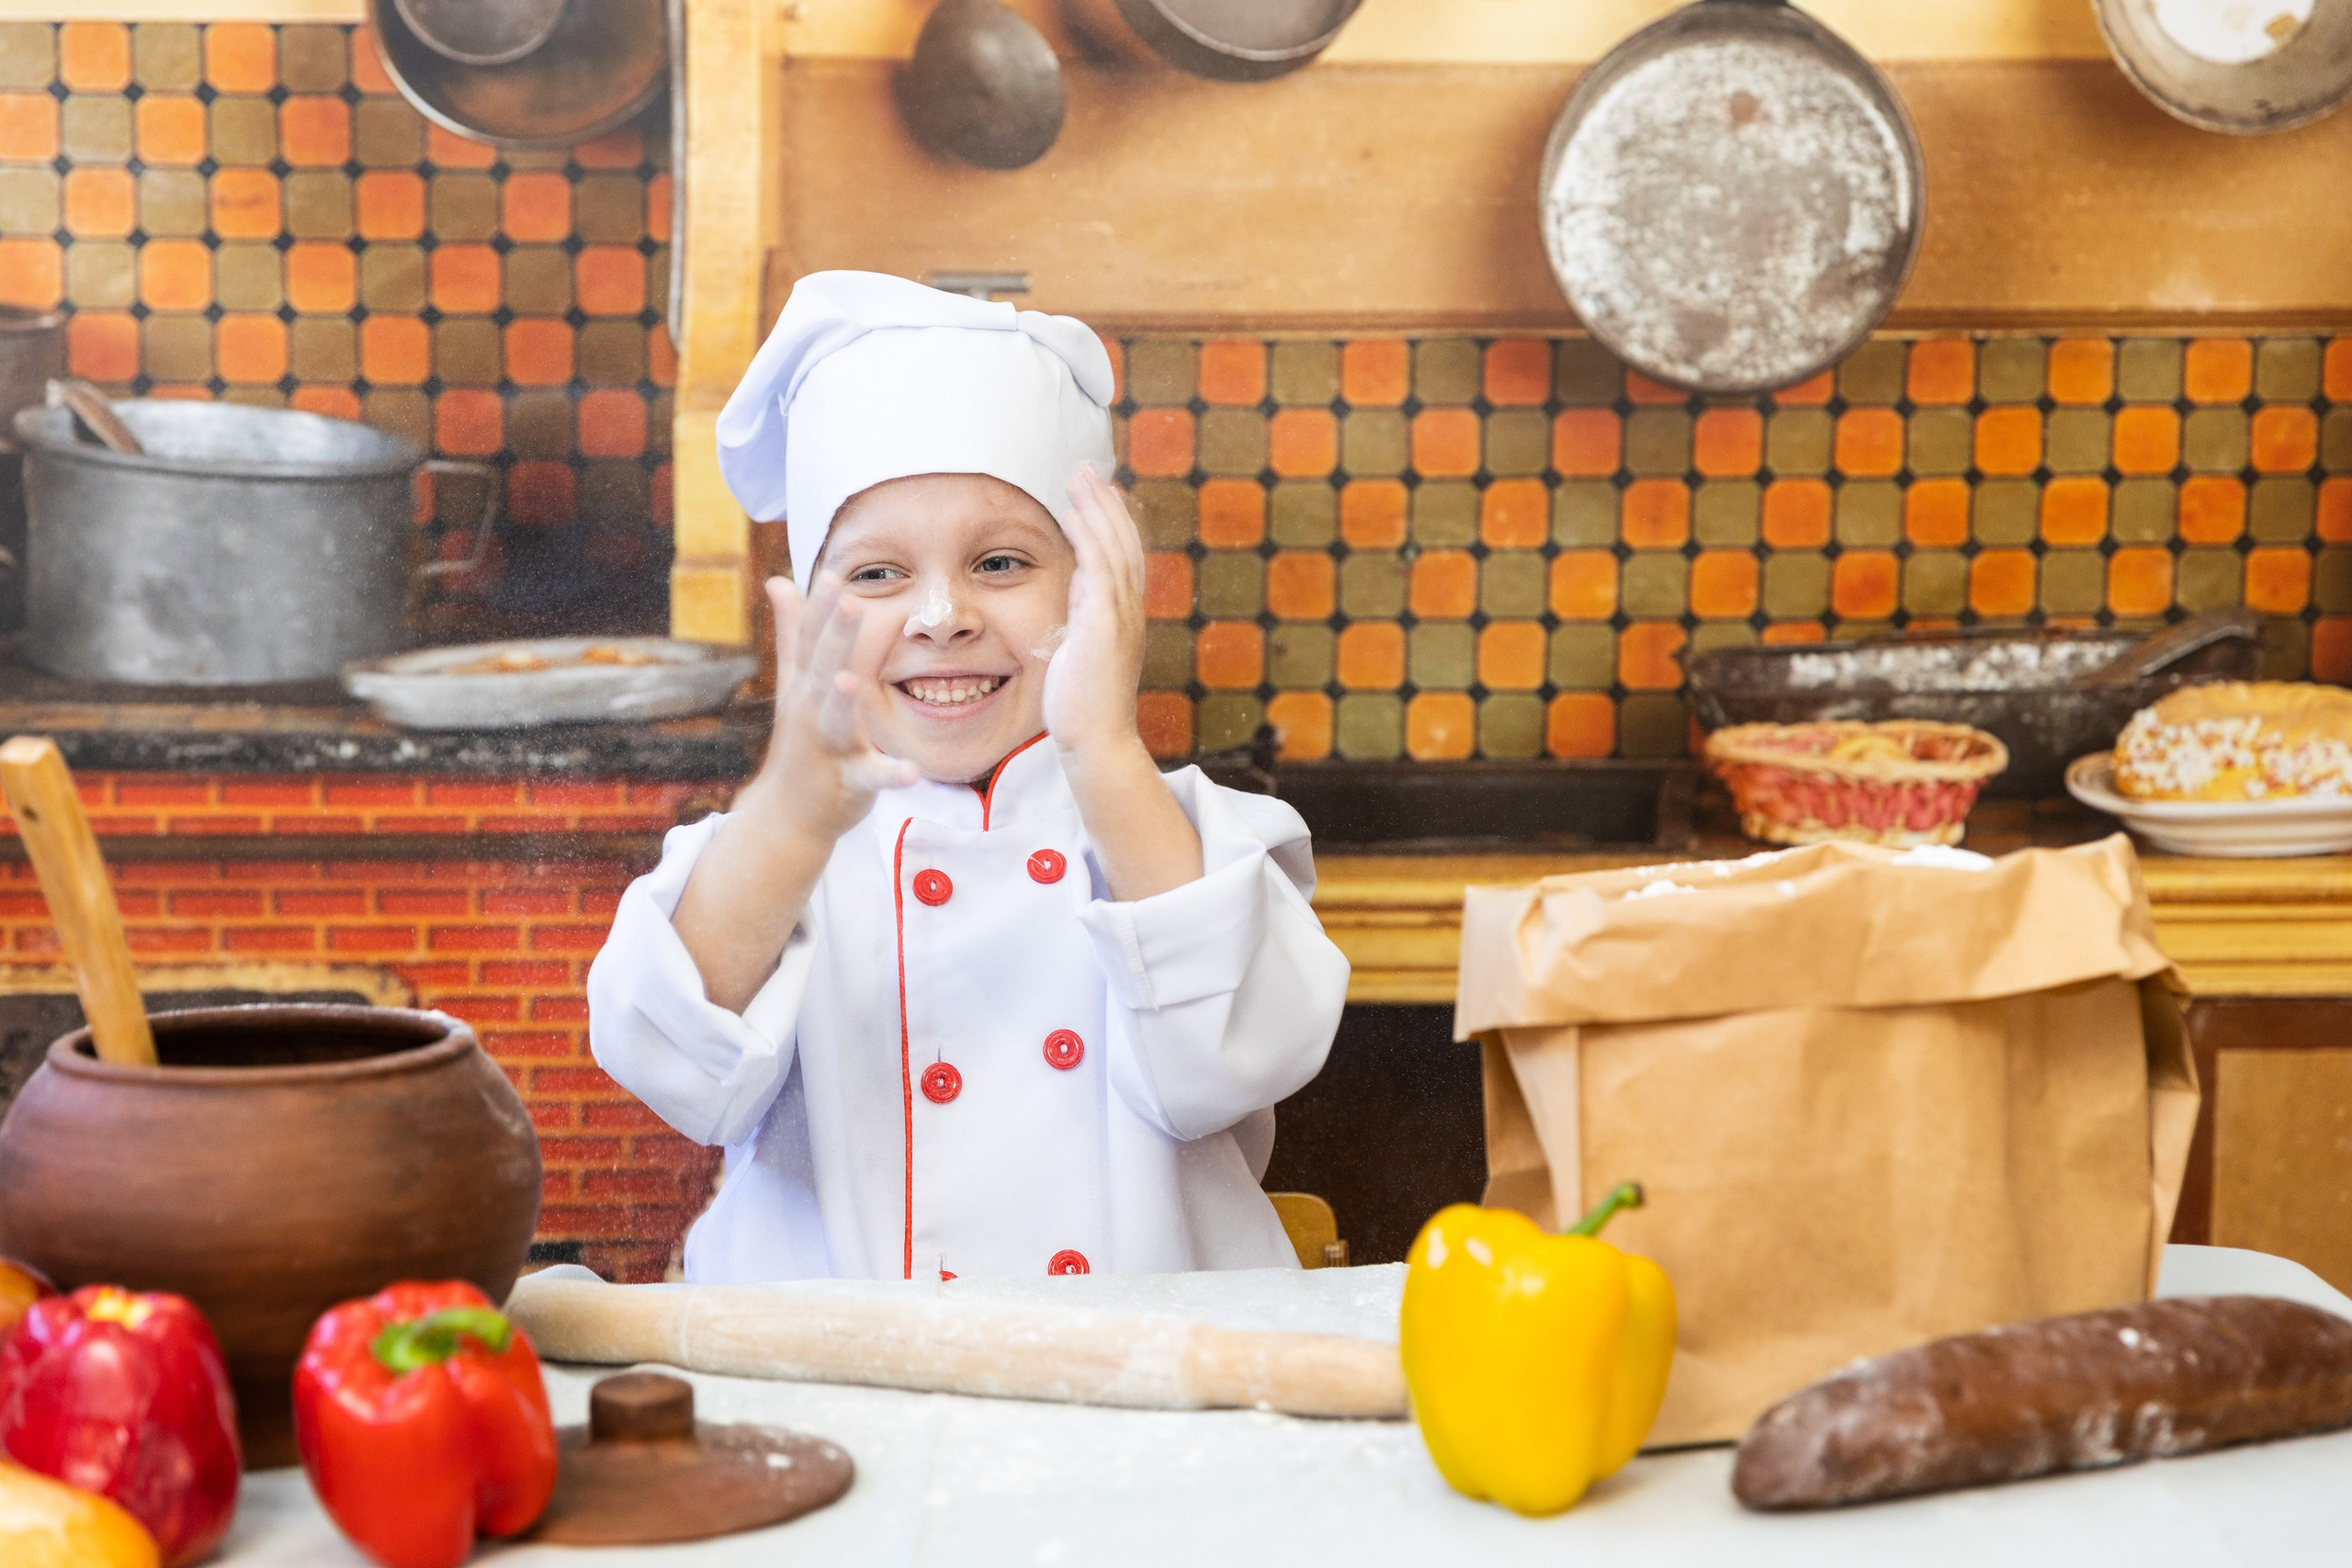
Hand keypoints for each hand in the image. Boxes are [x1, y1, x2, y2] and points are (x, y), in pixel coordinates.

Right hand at [745, 575, 917, 848]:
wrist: (788, 813)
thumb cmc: (800, 740)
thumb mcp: (794, 684)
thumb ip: (793, 633)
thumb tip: (777, 580)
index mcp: (805, 685)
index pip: (811, 640)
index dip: (821, 608)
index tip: (834, 573)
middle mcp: (811, 711)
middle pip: (823, 669)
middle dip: (835, 637)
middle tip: (849, 601)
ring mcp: (828, 747)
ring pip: (836, 721)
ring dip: (842, 702)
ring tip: (851, 681)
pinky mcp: (849, 782)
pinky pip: (870, 777)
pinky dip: (889, 775)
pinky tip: (910, 771)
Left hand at [1043, 463, 1148, 763]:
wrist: (1096, 740)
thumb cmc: (1084, 705)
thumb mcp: (1083, 652)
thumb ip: (1084, 621)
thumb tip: (1078, 597)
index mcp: (1125, 617)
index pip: (1123, 557)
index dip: (1113, 521)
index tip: (1099, 493)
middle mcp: (1130, 611)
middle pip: (1124, 542)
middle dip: (1106, 502)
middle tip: (1088, 469)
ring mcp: (1121, 616)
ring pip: (1114, 547)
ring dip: (1096, 507)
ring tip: (1080, 476)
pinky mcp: (1104, 624)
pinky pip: (1099, 568)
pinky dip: (1089, 535)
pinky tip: (1074, 512)